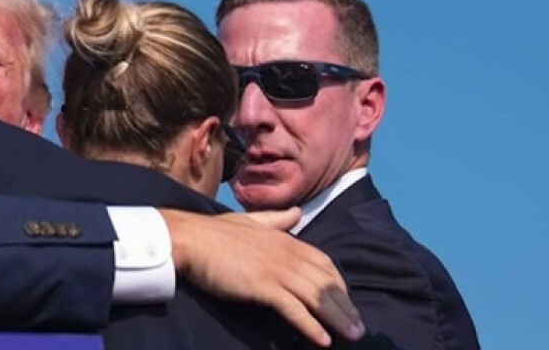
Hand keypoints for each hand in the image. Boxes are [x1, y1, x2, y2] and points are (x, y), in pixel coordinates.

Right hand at [162, 208, 364, 346]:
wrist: (190, 239)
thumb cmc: (214, 232)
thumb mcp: (250, 221)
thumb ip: (275, 220)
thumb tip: (296, 212)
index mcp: (285, 238)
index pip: (324, 262)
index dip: (338, 282)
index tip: (346, 300)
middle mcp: (287, 253)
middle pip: (326, 282)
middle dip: (346, 306)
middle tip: (359, 327)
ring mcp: (276, 270)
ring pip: (317, 297)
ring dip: (338, 318)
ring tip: (352, 336)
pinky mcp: (263, 286)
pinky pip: (295, 309)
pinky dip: (311, 326)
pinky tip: (323, 340)